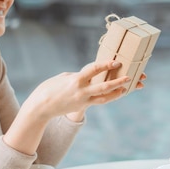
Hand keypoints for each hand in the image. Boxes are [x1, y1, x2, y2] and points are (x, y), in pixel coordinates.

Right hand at [4, 61, 132, 154]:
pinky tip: (117, 94)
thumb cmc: (49, 88)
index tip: (116, 61)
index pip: (93, 70)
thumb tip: (88, 76)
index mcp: (75, 80)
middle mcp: (81, 91)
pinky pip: (99, 101)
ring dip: (116, 92)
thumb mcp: (63, 77)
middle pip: (103, 86)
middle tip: (129, 77)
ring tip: (127, 87)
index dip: (106, 65)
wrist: (40, 107)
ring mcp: (83, 100)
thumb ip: (77, 76)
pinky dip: (109, 97)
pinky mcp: (82, 106)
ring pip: (104, 97)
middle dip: (117, 81)